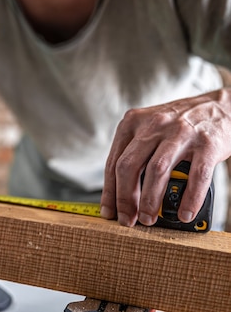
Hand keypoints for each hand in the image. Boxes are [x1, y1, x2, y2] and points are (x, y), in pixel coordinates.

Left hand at [101, 89, 230, 226]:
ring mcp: (180, 133)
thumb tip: (120, 194)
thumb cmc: (179, 124)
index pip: (113, 162)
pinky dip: (189, 199)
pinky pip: (196, 176)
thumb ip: (134, 153)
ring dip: (150, 200)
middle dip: (125, 199)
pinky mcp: (207, 143)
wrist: (220, 107)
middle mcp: (154, 125)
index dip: (109, 191)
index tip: (109, 212)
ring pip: (157, 170)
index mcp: (133, 123)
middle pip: (129, 166)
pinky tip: (184, 214)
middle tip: (128, 220)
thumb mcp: (149, 129)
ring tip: (148, 219)